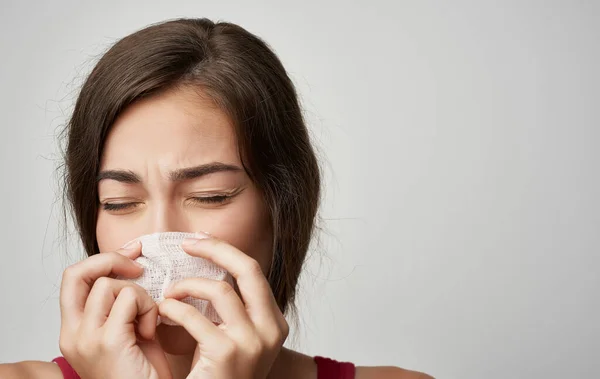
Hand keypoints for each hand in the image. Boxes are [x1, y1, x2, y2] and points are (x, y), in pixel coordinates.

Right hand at [58, 242, 171, 378]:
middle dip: (112, 260)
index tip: (131, 254)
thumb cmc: (142, 374)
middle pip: (79, 273)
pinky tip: (152, 331)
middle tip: (139, 269)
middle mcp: (73, 334)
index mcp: (74, 331)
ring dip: (139, 295)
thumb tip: (134, 267)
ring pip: (111, 284)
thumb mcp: (127, 331)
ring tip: (147, 322)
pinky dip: (149, 308)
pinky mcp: (108, 341)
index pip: (73, 279)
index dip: (101, 259)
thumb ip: (122, 304)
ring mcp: (87, 338)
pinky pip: (130, 299)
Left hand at [158, 234, 288, 378]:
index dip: (225, 251)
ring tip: (169, 292)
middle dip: (215, 249)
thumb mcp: (235, 338)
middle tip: (187, 243)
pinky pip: (195, 317)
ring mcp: (253, 342)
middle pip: (248, 269)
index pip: (253, 272)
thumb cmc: (218, 376)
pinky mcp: (228, 354)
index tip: (201, 241)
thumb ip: (231, 309)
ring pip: (221, 289)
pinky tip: (163, 312)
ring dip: (187, 285)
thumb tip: (209, 267)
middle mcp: (270, 329)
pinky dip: (174, 308)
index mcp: (274, 322)